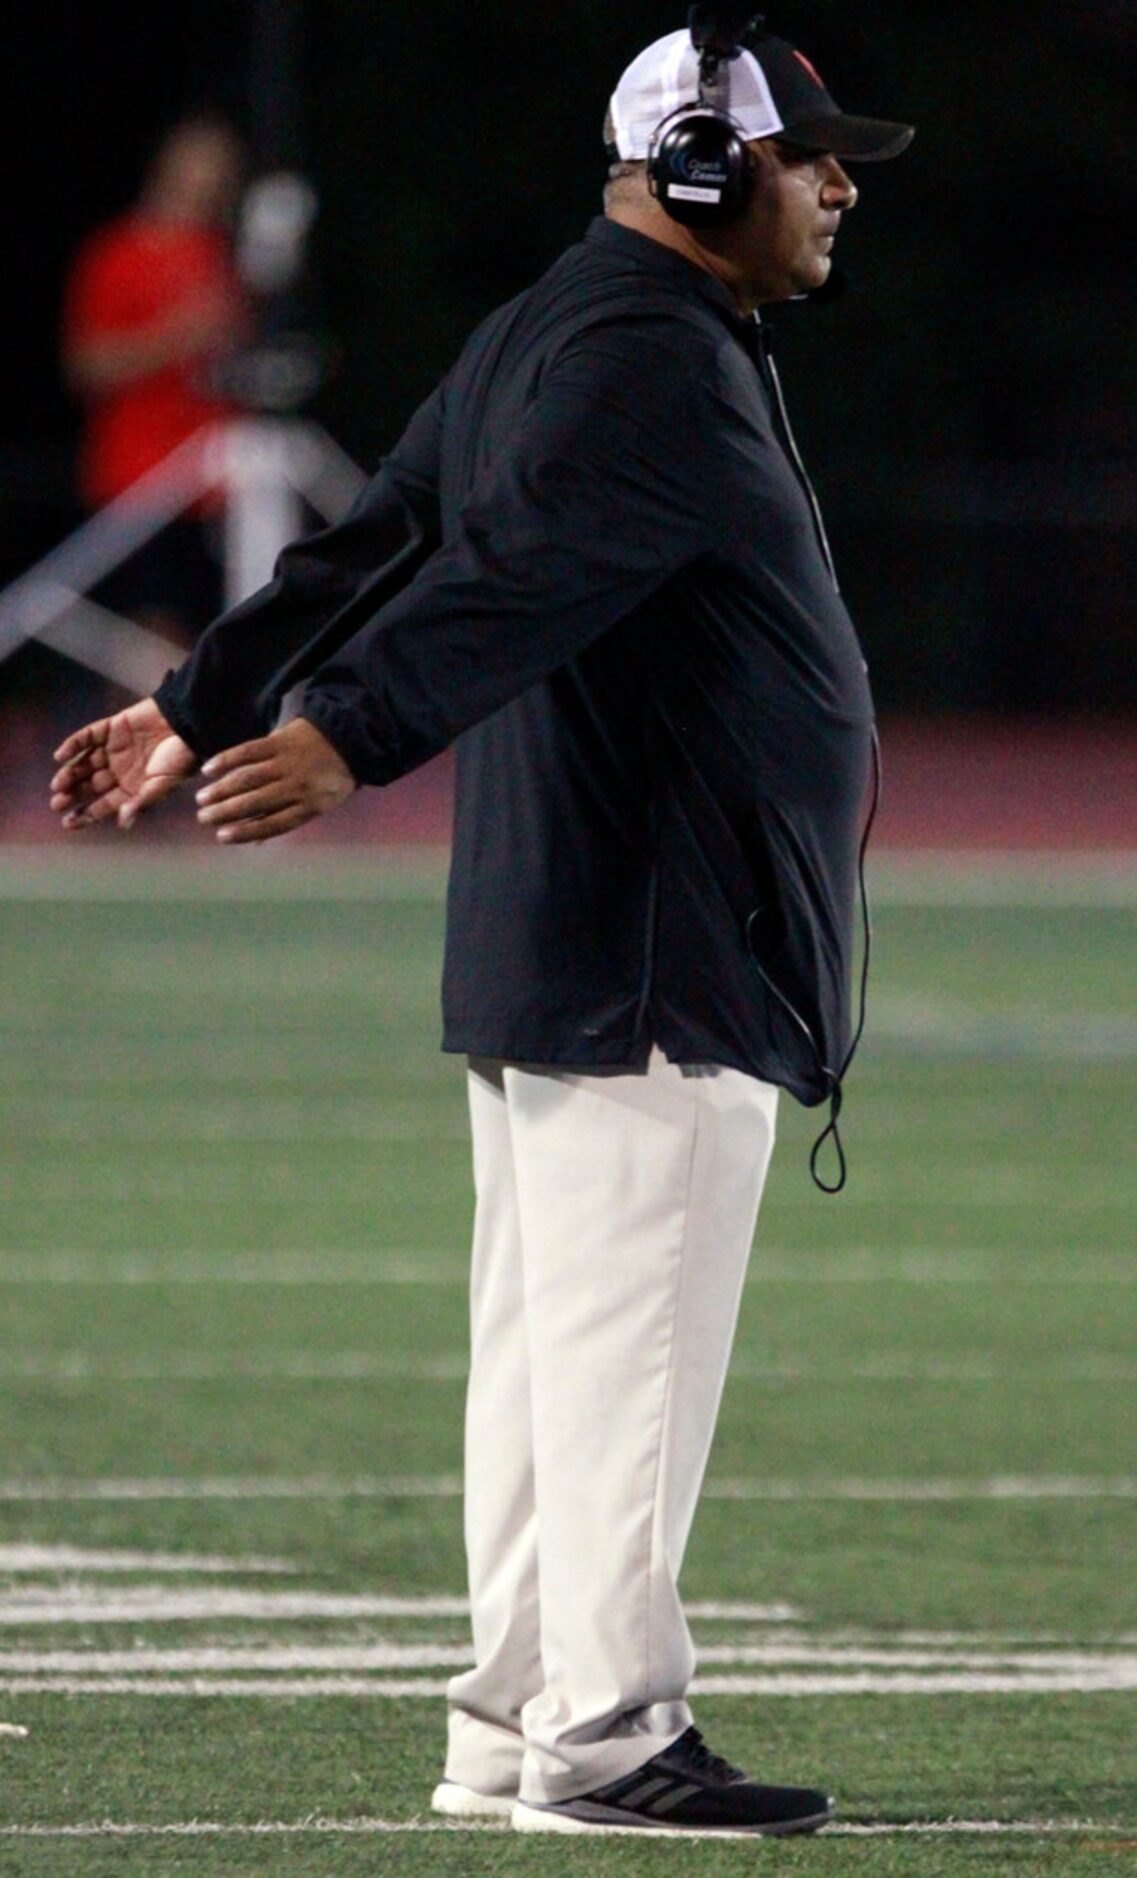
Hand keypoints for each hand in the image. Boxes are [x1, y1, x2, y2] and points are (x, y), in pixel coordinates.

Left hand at [51, 699, 196, 830]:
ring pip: (84, 763)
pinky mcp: (111, 727)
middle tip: (56, 804)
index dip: (85, 814)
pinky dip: (73, 745)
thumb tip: (122, 824)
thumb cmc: (181, 758)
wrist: (188, 722)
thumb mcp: (164, 785)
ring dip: (70, 773)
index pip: (104, 805)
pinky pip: (88, 737)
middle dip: (73, 795)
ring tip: (58, 785)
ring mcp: (113, 749)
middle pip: (89, 785)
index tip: (68, 823)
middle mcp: (120, 770)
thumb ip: (141, 802)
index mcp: (132, 788)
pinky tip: (61, 756)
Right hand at [194, 717, 356, 844]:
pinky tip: (209, 769)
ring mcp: (288, 762)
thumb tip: (254, 842)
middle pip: (255, 802)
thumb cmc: (330, 778)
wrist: (348, 737)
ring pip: (248, 778)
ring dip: (221, 789)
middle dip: (225, 812)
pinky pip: (248, 751)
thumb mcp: (319, 804)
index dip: (246, 832)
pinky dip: (226, 760)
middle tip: (203, 818)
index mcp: (310, 806)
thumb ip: (286, 819)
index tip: (222, 836)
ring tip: (202, 798)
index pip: (273, 824)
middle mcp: (298, 786)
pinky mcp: (280, 741)